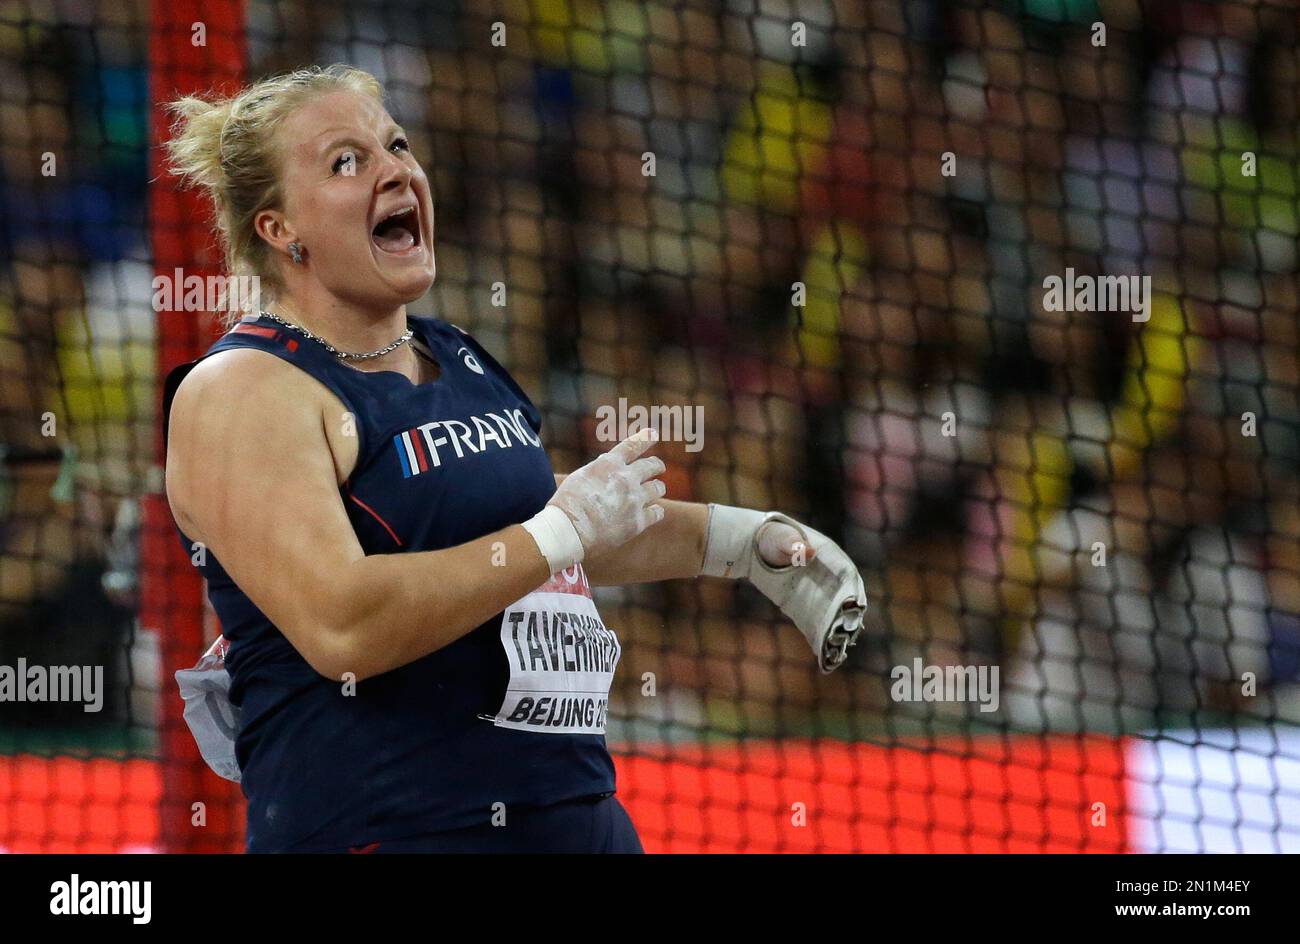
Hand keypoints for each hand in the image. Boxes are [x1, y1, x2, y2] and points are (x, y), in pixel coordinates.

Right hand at [547, 429, 666, 557]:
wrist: (569, 530)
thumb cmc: (567, 504)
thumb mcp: (580, 477)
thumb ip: (598, 469)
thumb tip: (606, 462)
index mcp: (609, 464)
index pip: (632, 445)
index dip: (645, 438)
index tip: (653, 434)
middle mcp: (626, 478)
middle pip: (652, 465)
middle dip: (656, 465)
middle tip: (659, 467)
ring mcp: (635, 500)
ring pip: (658, 488)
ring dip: (657, 488)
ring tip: (657, 490)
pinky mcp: (639, 521)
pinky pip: (657, 512)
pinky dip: (656, 511)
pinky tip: (655, 511)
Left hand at [702, 505, 865, 671]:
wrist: (755, 547)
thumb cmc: (771, 536)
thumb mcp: (781, 538)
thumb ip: (794, 545)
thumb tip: (809, 552)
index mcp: (830, 555)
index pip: (847, 574)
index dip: (852, 590)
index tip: (855, 606)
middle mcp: (830, 576)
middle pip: (843, 598)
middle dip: (847, 616)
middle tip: (847, 634)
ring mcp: (818, 591)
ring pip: (831, 614)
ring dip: (835, 631)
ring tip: (836, 652)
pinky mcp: (804, 603)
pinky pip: (814, 621)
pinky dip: (818, 636)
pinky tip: (821, 654)